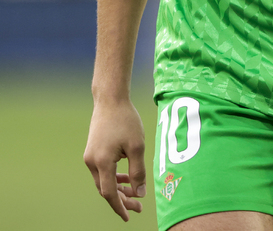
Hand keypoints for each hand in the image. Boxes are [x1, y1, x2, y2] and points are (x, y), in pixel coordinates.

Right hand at [84, 99, 146, 221]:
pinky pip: (102, 171)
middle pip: (106, 189)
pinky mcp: (92, 151)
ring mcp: (90, 156)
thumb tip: (140, 193)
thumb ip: (138, 171)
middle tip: (138, 206)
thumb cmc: (126, 120)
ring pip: (103, 181)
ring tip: (135, 192)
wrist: (110, 99)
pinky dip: (113, 177)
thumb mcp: (137, 146)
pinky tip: (126, 176)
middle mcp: (92, 162)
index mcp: (102, 162)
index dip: (120, 207)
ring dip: (118, 188)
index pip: (109, 193)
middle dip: (122, 199)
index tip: (129, 216)